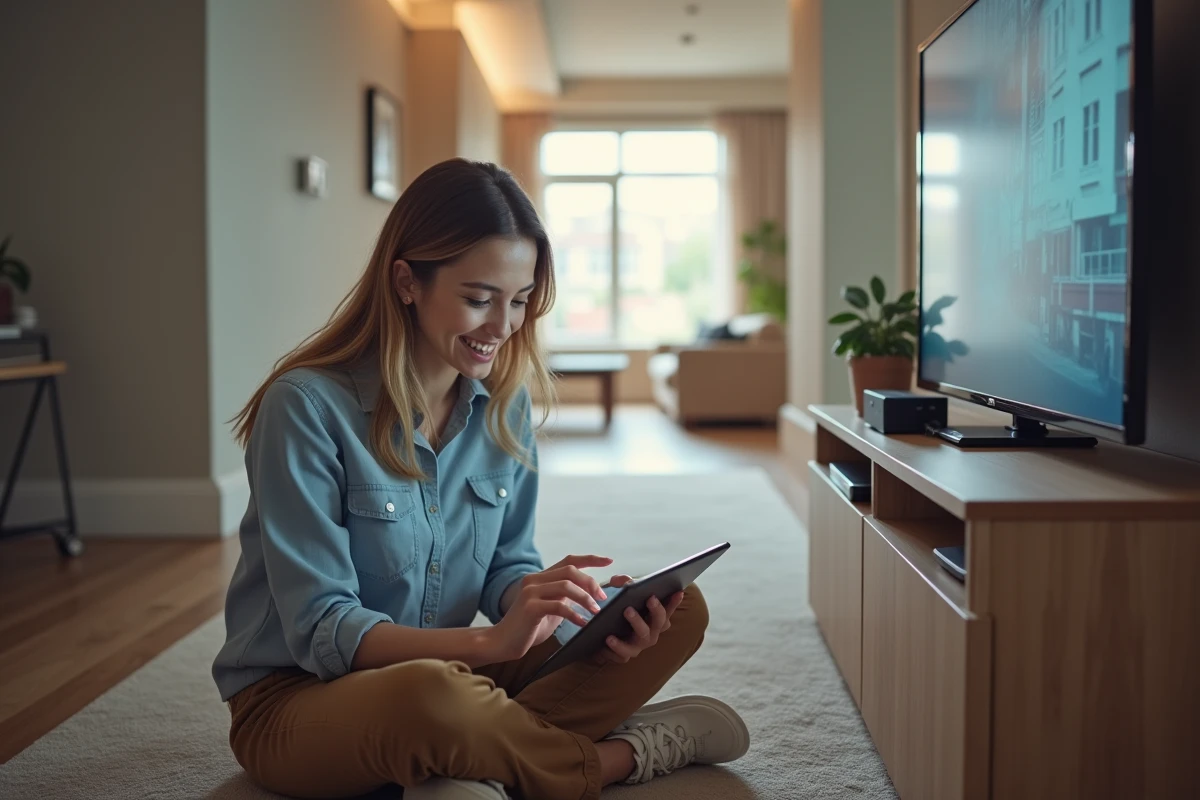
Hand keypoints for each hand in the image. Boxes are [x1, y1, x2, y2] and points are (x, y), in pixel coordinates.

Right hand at [490, 554, 611, 661]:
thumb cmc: (528, 628)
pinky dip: (574, 614)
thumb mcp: (550, 608)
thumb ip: (564, 598)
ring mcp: (530, 592)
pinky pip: (559, 606)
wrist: (502, 642)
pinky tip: (582, 623)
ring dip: (585, 598)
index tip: (609, 561)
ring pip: (566, 586)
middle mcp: (534, 580)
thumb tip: (589, 595)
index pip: (568, 560)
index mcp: (540, 577)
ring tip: (595, 611)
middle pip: (570, 571)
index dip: (590, 559)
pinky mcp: (530, 607)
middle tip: (602, 599)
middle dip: (590, 583)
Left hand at [594, 585, 684, 664]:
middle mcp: (651, 633)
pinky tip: (609, 638)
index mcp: (654, 619)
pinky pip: (623, 653)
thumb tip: (626, 581)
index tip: (678, 592)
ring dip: (637, 623)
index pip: (668, 609)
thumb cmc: (616, 611)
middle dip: (657, 610)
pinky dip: (617, 646)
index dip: (674, 602)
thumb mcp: (619, 593)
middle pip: (659, 622)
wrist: (599, 634)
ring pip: (643, 636)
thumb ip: (623, 582)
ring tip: (627, 611)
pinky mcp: (624, 655)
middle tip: (650, 598)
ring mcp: (639, 645)